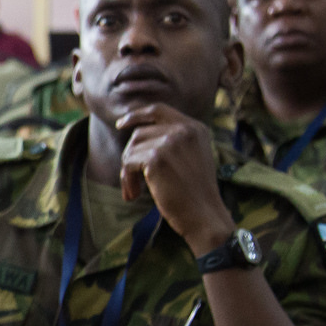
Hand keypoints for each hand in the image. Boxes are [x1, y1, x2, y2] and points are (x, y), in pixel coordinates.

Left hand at [114, 103, 236, 256]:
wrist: (205, 215)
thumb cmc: (195, 193)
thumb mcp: (191, 156)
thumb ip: (172, 140)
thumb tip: (135, 132)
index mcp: (195, 128)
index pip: (158, 110)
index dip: (136, 115)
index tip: (121, 124)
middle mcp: (184, 130)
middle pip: (139, 133)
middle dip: (131, 157)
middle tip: (132, 182)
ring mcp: (170, 142)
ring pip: (131, 149)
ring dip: (127, 172)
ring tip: (135, 191)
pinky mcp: (156, 158)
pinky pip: (127, 163)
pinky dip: (126, 180)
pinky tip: (134, 195)